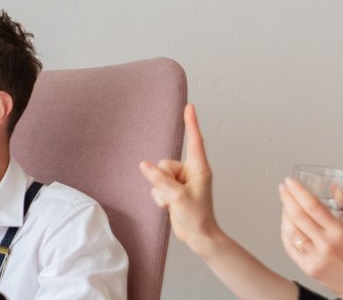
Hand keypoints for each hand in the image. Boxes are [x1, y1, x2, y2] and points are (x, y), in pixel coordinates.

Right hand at [139, 104, 221, 249]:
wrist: (198, 236)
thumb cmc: (196, 217)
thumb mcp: (177, 197)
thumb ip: (159, 179)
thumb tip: (143, 165)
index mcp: (199, 168)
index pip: (194, 140)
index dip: (191, 123)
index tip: (189, 106)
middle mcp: (190, 172)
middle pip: (164, 163)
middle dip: (163, 179)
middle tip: (174, 195)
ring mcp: (181, 181)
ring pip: (158, 176)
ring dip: (161, 191)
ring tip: (173, 203)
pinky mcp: (173, 190)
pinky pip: (156, 186)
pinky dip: (159, 197)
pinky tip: (169, 206)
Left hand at [279, 179, 342, 297]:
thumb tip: (336, 187)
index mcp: (339, 232)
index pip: (313, 207)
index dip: (299, 192)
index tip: (290, 182)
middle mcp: (326, 244)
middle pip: (299, 217)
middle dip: (287, 199)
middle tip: (283, 188)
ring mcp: (315, 257)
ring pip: (291, 232)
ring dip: (284, 215)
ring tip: (285, 205)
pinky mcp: (308, 268)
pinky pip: (290, 247)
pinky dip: (286, 233)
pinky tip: (286, 224)